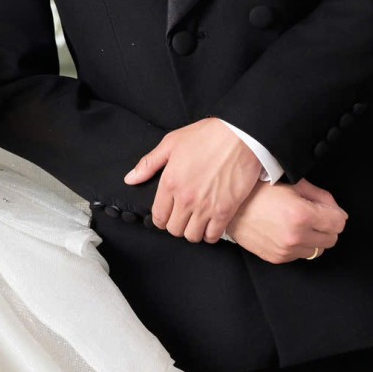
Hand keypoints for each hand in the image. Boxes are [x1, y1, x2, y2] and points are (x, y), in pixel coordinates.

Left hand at [124, 117, 262, 241]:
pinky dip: (211, 234)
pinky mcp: (226, 210)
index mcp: (170, 183)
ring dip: (193, 231)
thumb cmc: (208, 135)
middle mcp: (186, 199)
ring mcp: (206, 207)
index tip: (168, 214)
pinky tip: (211, 224)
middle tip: (183, 216)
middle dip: (176, 225)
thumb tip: (130, 179)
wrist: (242, 135)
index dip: (161, 218)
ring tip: (197, 221)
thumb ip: (149, 163)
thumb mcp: (172, 142)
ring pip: (192, 236)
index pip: (158, 217)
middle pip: (174, 230)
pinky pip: (213, 236)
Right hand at [226, 177, 347, 264]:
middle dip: (326, 227)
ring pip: (318, 250)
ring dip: (314, 239)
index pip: (339, 223)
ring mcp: (286, 250)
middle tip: (313, 217)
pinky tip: (286, 233)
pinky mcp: (277, 258)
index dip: (335, 214)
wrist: (231, 208)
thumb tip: (339, 212)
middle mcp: (296, 236)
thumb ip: (322, 198)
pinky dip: (299, 246)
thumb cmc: (260, 192)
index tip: (326, 210)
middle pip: (331, 239)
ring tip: (298, 226)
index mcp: (302, 215)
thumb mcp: (294, 185)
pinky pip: (300, 255)